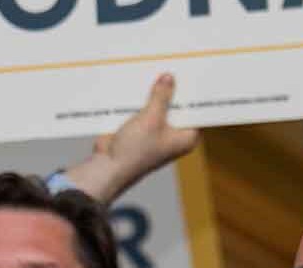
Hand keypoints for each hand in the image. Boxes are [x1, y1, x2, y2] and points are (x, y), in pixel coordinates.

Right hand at [63, 74, 198, 202]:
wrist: (107, 167)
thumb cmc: (135, 150)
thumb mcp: (152, 118)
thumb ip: (161, 96)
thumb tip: (168, 77)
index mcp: (185, 137)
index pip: (195, 110)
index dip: (193, 92)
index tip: (194, 72)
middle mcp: (173, 135)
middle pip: (176, 106)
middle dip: (173, 89)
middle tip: (176, 65)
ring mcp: (155, 132)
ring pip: (159, 106)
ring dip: (155, 93)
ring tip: (158, 68)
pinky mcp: (139, 129)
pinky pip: (143, 110)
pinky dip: (141, 100)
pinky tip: (140, 81)